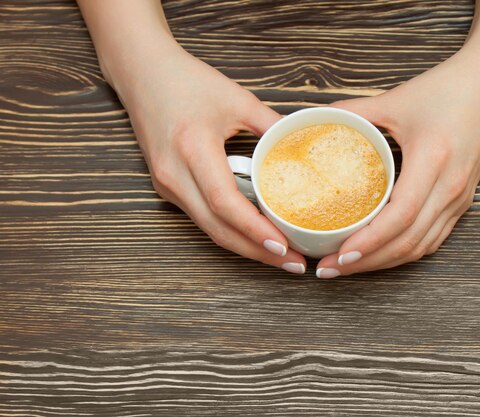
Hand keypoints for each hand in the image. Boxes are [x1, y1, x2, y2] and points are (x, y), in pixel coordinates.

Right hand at [111, 42, 306, 273]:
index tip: (284, 245)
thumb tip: (305, 148)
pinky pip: (201, 217)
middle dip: (257, 253)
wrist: (141, 72)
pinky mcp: (167, 187)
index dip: (255, 230)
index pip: (225, 203)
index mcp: (192, 148)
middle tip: (292, 263)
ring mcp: (166, 184)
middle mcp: (173, 174)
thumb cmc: (186, 80)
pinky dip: (229, 230)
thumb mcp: (237, 98)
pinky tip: (254, 235)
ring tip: (280, 255)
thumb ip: (272, 126)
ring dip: (244, 246)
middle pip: (217, 229)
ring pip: (208, 229)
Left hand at [315, 45, 479, 277]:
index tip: (337, 254)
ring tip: (348, 267)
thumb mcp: (396, 99)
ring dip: (384, 262)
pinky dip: (404, 252)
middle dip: (366, 262)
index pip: (400, 216)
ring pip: (420, 246)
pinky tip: (380, 254)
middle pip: (407, 242)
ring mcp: (460, 198)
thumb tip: (316, 118)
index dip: (368, 242)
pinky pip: (433, 238)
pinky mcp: (463, 200)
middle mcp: (451, 186)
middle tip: (330, 269)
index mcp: (433, 160)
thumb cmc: (449, 88)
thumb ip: (353, 110)